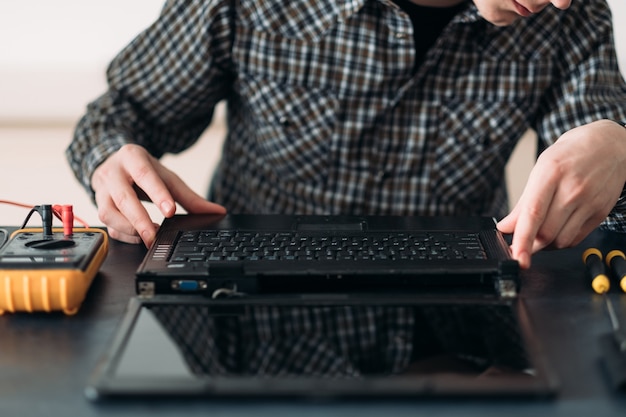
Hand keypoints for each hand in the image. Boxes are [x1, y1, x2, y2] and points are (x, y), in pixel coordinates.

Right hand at [91, 144, 225, 246]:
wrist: (113, 162)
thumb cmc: (143, 171)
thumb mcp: (167, 177)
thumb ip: (190, 196)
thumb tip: (217, 211)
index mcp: (132, 158)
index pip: (145, 176)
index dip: (158, 194)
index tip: (170, 211)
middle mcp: (113, 172)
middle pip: (124, 197)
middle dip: (140, 220)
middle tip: (154, 235)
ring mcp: (101, 189)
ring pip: (108, 212)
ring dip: (128, 229)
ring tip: (148, 238)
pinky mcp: (97, 204)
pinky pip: (106, 224)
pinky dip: (122, 235)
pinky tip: (138, 239)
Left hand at [498, 120, 625, 268]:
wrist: (610, 145)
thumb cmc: (571, 154)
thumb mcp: (541, 168)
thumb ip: (523, 201)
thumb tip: (506, 227)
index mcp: (551, 173)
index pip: (533, 214)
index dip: (522, 239)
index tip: (515, 256)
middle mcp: (572, 189)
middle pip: (546, 232)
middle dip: (528, 245)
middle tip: (519, 244)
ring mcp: (588, 202)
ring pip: (560, 240)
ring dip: (544, 246)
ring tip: (537, 235)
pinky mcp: (600, 212)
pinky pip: (575, 239)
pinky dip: (560, 242)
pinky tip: (555, 232)